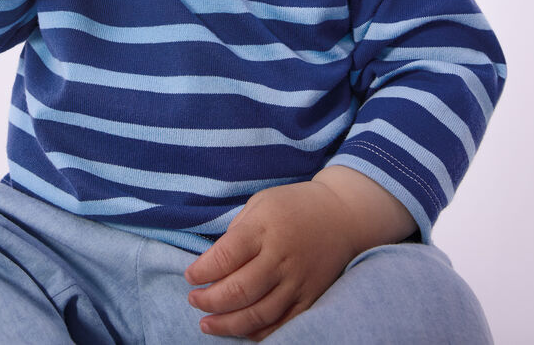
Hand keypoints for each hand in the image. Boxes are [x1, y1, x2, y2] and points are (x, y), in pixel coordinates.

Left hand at [184, 181, 357, 340]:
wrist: (343, 215)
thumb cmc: (294, 205)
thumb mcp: (261, 202)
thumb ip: (237, 231)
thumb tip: (213, 261)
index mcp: (264, 227)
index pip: (225, 257)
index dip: (201, 271)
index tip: (189, 275)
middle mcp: (281, 257)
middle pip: (239, 290)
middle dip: (209, 300)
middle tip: (194, 300)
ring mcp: (298, 280)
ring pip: (258, 314)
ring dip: (228, 324)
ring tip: (207, 324)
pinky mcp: (311, 297)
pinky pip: (282, 324)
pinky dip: (258, 332)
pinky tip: (240, 331)